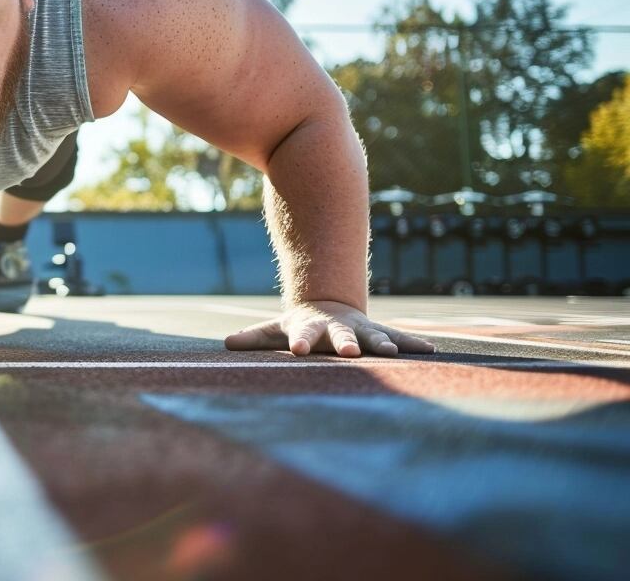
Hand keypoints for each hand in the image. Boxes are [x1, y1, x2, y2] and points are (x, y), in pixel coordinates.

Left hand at [224, 300, 434, 357]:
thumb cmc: (297, 327)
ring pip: (373, 336)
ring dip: (382, 344)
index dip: (300, 341)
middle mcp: (338, 328)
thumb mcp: (274, 331)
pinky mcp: (379, 333)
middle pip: (341, 336)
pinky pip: (398, 338)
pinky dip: (413, 344)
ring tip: (392, 353)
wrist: (326, 306)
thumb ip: (254, 338)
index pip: (303, 335)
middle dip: (347, 343)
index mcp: (310, 328)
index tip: (299, 350)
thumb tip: (226, 343)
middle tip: (350, 352)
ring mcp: (360, 329)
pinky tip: (432, 351)